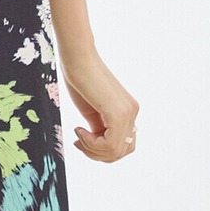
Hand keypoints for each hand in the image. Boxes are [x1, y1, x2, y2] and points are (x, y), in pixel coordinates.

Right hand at [59, 48, 138, 162]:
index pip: (122, 146)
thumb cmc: (79, 78)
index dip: (100, 151)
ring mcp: (127, 113)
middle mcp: (132, 113)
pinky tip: (79, 130)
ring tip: (78, 135)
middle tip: (78, 141)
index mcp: (127, 111)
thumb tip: (98, 147)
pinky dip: (92, 143)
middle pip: (120, 152)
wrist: (77, 57)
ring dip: (92, 149)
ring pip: (115, 151)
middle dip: (96, 153)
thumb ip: (99, 128)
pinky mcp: (118, 113)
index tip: (79, 139)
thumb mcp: (91, 111)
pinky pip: (110, 144)